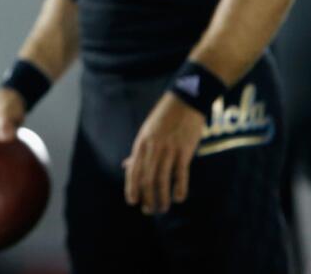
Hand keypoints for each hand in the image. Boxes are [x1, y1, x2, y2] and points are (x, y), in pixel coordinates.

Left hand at [122, 92, 205, 214]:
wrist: (185, 101)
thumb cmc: (164, 118)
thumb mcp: (146, 132)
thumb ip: (138, 152)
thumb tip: (125, 166)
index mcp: (141, 143)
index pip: (134, 170)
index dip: (132, 187)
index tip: (132, 201)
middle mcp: (153, 147)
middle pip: (147, 178)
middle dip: (146, 197)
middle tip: (149, 210)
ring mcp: (169, 148)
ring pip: (162, 178)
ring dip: (161, 196)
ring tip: (162, 208)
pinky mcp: (184, 150)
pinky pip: (181, 173)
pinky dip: (179, 187)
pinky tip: (178, 198)